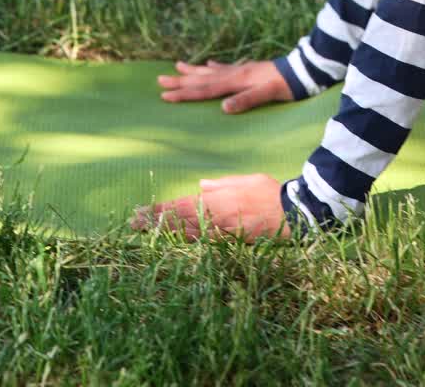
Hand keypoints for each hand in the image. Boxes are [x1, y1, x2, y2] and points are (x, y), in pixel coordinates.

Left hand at [130, 174, 289, 241]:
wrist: (290, 214)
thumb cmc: (269, 192)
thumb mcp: (244, 179)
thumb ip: (221, 184)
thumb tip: (200, 185)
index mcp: (215, 199)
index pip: (179, 205)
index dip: (159, 210)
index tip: (141, 212)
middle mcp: (214, 218)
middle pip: (178, 222)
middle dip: (154, 223)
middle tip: (133, 224)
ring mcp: (221, 234)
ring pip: (186, 235)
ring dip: (164, 235)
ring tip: (145, 234)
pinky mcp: (229, 245)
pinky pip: (202, 245)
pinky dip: (185, 245)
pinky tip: (173, 245)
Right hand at [157, 58, 293, 112]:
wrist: (301, 70)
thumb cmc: (286, 85)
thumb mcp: (268, 94)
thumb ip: (247, 100)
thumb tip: (224, 108)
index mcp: (235, 81)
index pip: (204, 90)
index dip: (184, 93)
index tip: (164, 95)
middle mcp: (234, 74)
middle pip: (202, 79)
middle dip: (180, 81)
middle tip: (159, 80)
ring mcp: (240, 70)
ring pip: (210, 71)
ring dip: (193, 70)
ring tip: (176, 65)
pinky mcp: (248, 70)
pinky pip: (224, 68)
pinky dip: (213, 67)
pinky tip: (208, 64)